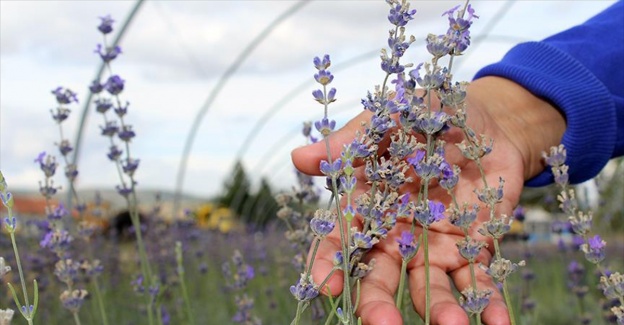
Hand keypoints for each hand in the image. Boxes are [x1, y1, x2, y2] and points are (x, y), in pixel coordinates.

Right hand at [291, 76, 564, 324]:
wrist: (489, 120)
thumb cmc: (431, 113)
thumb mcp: (394, 118)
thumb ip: (354, 140)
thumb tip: (299, 156)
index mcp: (369, 203)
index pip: (341, 240)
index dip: (329, 264)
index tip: (327, 287)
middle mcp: (396, 232)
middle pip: (379, 275)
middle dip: (376, 303)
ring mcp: (434, 245)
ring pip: (427, 287)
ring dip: (438, 310)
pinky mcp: (472, 250)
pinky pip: (478, 283)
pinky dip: (487, 305)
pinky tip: (498, 323)